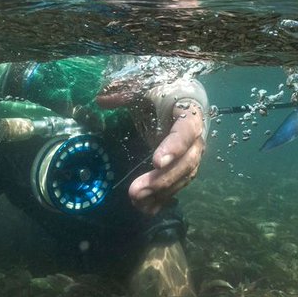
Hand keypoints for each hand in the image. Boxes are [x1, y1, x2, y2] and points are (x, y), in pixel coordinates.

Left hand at [128, 96, 206, 214]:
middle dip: (162, 180)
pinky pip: (177, 185)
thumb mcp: (146, 87)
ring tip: (136, 202)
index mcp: (190, 114)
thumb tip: (101, 99)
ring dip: (161, 192)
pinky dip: (163, 199)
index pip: (186, 131)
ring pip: (183, 178)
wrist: (185, 99)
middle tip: (136, 191)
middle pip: (186, 162)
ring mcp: (193, 155)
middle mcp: (197, 138)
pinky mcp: (184, 167)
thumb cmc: (164, 92)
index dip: (174, 147)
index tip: (156, 162)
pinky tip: (146, 209)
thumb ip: (125, 91)